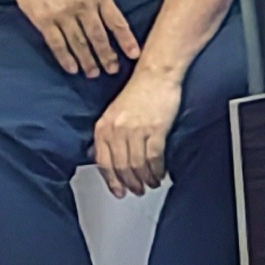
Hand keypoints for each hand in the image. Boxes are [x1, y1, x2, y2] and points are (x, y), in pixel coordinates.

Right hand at [9, 0, 140, 78]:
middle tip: (112, 70)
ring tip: (93, 73)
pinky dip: (66, 58)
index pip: (117, 22)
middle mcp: (83, 5)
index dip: (126, 40)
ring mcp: (63, 13)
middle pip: (98, 36)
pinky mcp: (44, 20)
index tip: (134, 55)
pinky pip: (57, 43)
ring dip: (87, 61)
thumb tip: (113, 25)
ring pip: (79, 43)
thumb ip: (100, 1)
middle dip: (107, 56)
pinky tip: (72, 68)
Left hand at [91, 61, 182, 194]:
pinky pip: (154, 157)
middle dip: (129, 182)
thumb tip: (103, 156)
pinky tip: (161, 174)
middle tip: (136, 191)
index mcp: (103, 127)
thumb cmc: (139, 90)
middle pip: (121, 166)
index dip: (111, 180)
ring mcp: (136, 130)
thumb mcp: (114, 113)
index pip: (103, 162)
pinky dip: (157, 169)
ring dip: (145, 178)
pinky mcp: (155, 129)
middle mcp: (116, 130)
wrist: (157, 74)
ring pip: (137, 164)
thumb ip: (108, 134)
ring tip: (150, 184)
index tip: (118, 190)